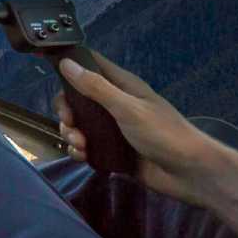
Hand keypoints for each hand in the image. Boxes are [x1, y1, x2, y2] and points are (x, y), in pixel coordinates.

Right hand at [57, 52, 220, 203]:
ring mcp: (114, 130)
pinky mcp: (114, 152)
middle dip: (67, 110)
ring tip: (80, 145)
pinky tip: (83, 156)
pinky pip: (88, 147)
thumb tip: (66, 63)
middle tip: (70, 122)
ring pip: (80, 125)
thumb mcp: (128, 108)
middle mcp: (116, 105)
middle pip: (78, 99)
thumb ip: (96, 87)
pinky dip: (80, 151)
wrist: (191, 175)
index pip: (90, 64)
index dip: (69, 63)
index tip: (45, 65)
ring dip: (72, 133)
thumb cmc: (164, 134)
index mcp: (122, 86)